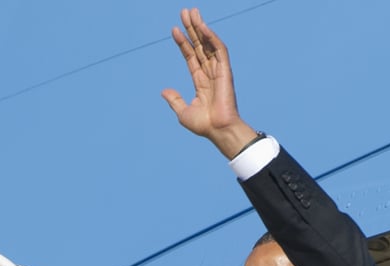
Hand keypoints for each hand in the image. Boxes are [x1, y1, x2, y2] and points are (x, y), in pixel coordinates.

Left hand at [160, 8, 257, 158]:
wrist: (218, 130)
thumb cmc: (204, 125)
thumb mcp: (183, 112)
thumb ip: (175, 100)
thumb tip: (164, 91)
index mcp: (200, 82)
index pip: (191, 57)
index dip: (183, 43)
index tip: (174, 30)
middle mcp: (210, 73)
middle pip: (200, 46)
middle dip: (192, 29)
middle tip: (185, 12)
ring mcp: (218, 71)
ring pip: (209, 44)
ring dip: (200, 28)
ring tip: (192, 13)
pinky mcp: (225, 71)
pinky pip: (219, 50)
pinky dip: (212, 38)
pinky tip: (203, 27)